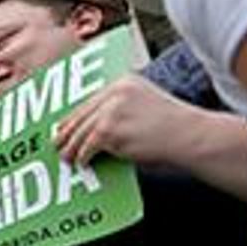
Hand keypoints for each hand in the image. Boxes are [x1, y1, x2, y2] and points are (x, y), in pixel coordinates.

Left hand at [55, 75, 193, 166]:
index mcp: (124, 82)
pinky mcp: (110, 130)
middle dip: (67, 132)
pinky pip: (87, 146)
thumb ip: (121, 108)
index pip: (91, 100)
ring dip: (71, 147)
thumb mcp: (145, 105)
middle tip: (56, 143)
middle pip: (81, 114)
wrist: (190, 135)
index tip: (63, 126)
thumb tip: (93, 126)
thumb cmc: (172, 127)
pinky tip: (81, 163)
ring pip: (81, 132)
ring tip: (65, 157)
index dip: (75, 116)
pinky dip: (82, 156)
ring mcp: (111, 110)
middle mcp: (115, 92)